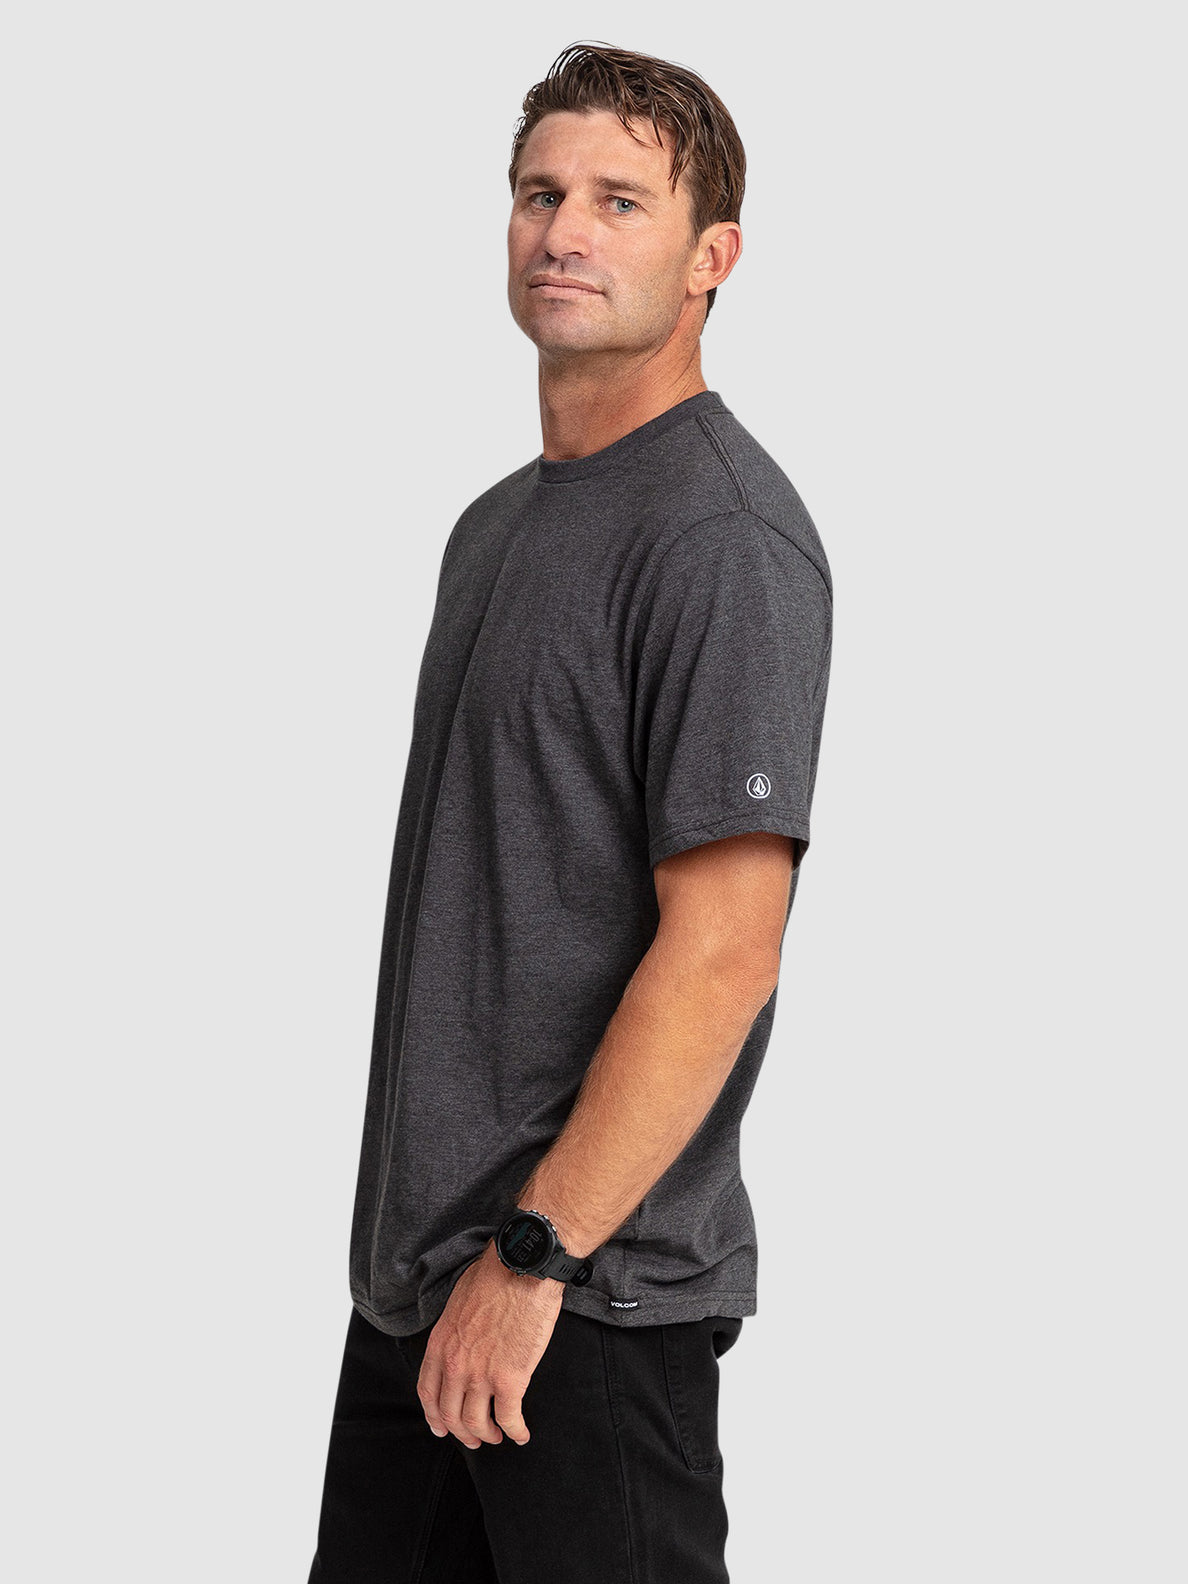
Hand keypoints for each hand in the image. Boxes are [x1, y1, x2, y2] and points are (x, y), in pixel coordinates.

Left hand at [418, 1240, 563, 1448]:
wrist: (522, 1269)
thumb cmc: (495, 1277)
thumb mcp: (458, 1303)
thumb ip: (454, 1332)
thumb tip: (461, 1344)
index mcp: (440, 1345)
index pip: (428, 1393)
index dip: (434, 1416)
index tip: (441, 1427)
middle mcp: (455, 1365)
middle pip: (450, 1415)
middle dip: (462, 1432)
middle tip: (475, 1438)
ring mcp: (481, 1375)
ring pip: (476, 1423)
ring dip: (487, 1435)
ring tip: (498, 1436)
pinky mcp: (510, 1379)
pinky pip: (508, 1418)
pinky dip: (515, 1431)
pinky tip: (521, 1434)